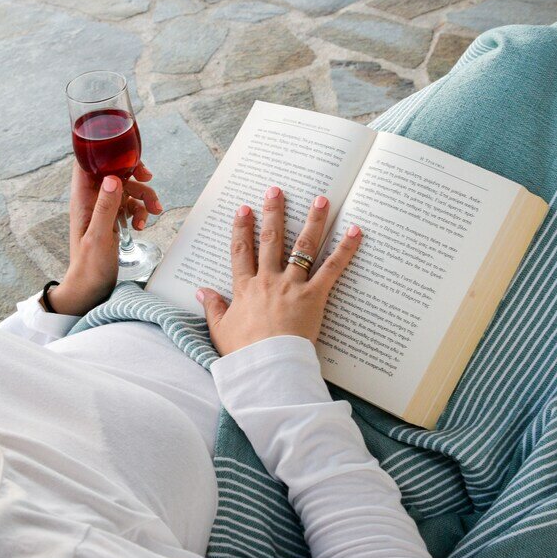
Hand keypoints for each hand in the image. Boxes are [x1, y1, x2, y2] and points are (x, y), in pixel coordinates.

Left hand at [51, 162, 162, 315]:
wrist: (90, 290)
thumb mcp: (99, 237)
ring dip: (143, 198)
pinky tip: (141, 227)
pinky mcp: (112, 221)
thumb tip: (113, 178)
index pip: (86, 162)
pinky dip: (140, 213)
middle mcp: (92, 201)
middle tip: (149, 179)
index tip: (126, 158)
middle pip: (114, 172)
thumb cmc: (89, 267)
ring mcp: (103, 210)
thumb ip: (106, 207)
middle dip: (134, 176)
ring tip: (154, 212)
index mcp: (82, 199)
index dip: (105, 153)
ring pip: (127, 190)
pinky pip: (130, 207)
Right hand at [196, 186, 361, 355]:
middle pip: (270, 240)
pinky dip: (344, 250)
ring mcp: (291, 286)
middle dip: (273, 213)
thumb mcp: (221, 330)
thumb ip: (213, 309)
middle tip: (276, 191)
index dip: (242, 229)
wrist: (267, 366)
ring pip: (302, 247)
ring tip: (320, 199)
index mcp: (245, 288)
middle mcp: (268, 280)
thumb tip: (201, 292)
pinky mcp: (314, 296)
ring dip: (313, 221)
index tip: (244, 210)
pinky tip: (355, 231)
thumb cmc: (244, 353)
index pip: (241, 252)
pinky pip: (331, 269)